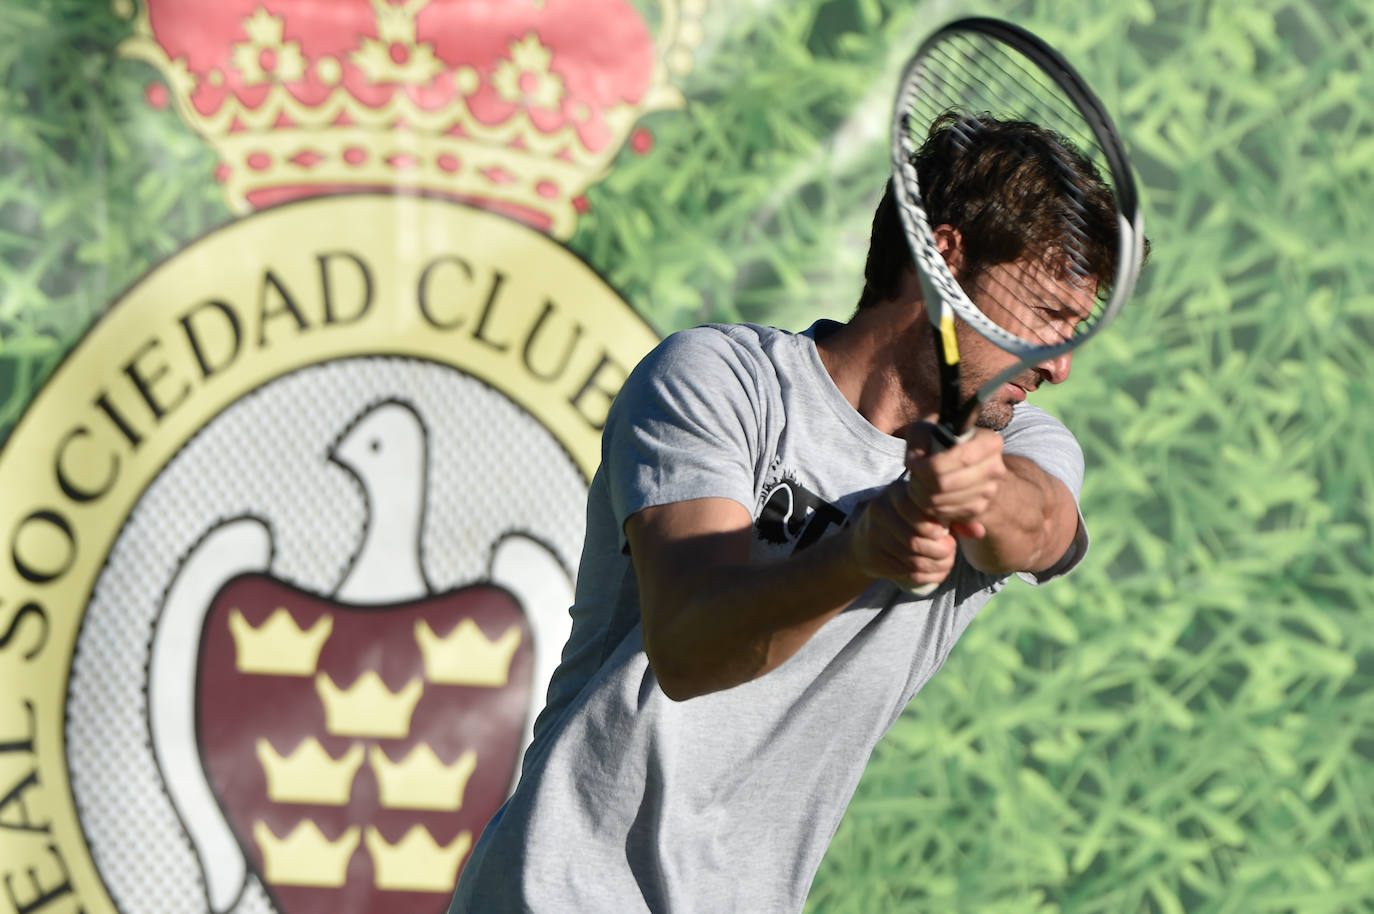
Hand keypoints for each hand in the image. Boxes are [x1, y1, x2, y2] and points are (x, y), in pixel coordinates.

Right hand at [846, 478, 958, 588]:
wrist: (865, 541)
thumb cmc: (907, 522)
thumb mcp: (928, 512)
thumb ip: (955, 518)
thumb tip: (979, 532)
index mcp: (897, 492)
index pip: (921, 510)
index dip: (939, 528)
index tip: (946, 534)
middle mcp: (880, 510)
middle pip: (917, 538)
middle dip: (941, 551)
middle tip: (950, 552)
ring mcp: (873, 534)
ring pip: (913, 558)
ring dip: (936, 566)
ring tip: (946, 564)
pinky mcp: (872, 557)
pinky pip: (904, 571)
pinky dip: (925, 576)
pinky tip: (934, 573)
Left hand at [904, 423, 1008, 538]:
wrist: (957, 462)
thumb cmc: (939, 441)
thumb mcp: (927, 429)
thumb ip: (919, 438)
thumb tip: (916, 461)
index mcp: (990, 442)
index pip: (961, 458)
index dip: (931, 465)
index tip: (913, 464)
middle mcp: (995, 468)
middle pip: (946, 483)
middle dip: (920, 482)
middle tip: (912, 476)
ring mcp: (989, 491)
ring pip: (942, 501)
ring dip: (921, 496)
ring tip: (917, 484)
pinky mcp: (979, 509)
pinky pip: (946, 514)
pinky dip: (930, 507)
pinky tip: (927, 494)